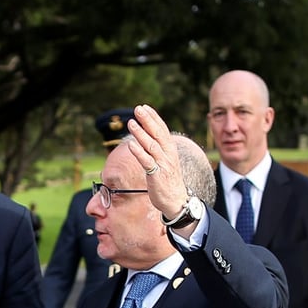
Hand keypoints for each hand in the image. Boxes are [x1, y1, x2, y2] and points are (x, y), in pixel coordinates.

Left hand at [123, 105, 189, 220]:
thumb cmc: (169, 180)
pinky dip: (139, 152)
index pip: (162, 130)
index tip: (145, 107)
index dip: (154, 118)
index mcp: (170, 150)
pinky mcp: (156, 175)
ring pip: (151, 146)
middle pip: (157, 134)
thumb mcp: (166, 161)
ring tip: (131, 122)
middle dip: (147, 120)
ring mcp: (163, 165)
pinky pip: (147, 162)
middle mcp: (168, 155)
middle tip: (138, 108)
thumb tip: (148, 137)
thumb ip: (158, 150)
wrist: (176, 201)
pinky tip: (131, 144)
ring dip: (141, 133)